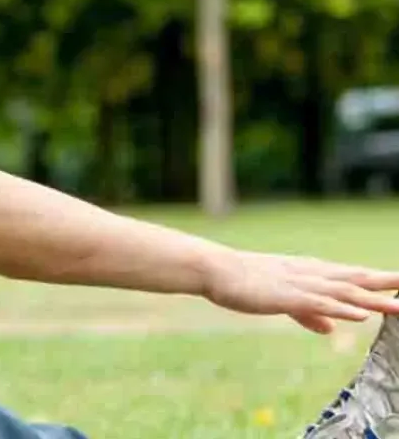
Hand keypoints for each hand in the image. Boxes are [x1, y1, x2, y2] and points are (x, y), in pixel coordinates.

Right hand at [202, 251, 398, 333]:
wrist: (215, 269)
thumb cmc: (243, 282)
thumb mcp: (281, 299)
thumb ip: (308, 313)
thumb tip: (332, 328)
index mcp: (309, 274)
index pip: (350, 277)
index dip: (378, 281)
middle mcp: (310, 275)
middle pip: (356, 280)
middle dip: (386, 284)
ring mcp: (299, 284)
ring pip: (344, 292)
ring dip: (374, 299)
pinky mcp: (286, 296)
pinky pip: (319, 304)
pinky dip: (342, 308)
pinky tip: (361, 314)